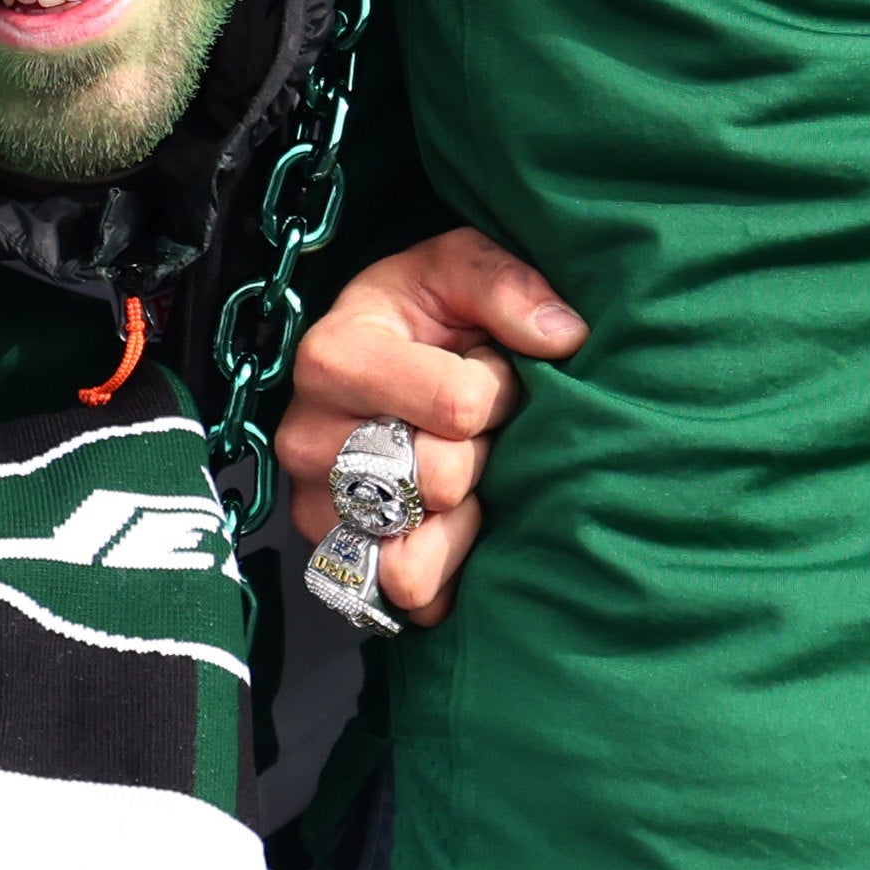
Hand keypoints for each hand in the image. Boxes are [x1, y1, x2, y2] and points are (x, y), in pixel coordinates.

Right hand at [273, 226, 583, 621]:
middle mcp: (306, 440)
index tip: (483, 368)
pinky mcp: (336, 564)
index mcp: (332, 357)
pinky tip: (451, 522)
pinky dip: (447, 570)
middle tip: (469, 426)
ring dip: (461, 521)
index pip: (458, 406)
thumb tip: (563, 336)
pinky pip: (409, 601)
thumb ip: (507, 286)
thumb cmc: (421, 312)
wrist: (378, 354)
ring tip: (458, 475)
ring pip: (414, 558)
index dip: (497, 390)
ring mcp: (316, 509)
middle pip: (441, 480)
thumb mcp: (458, 267)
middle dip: (481, 452)